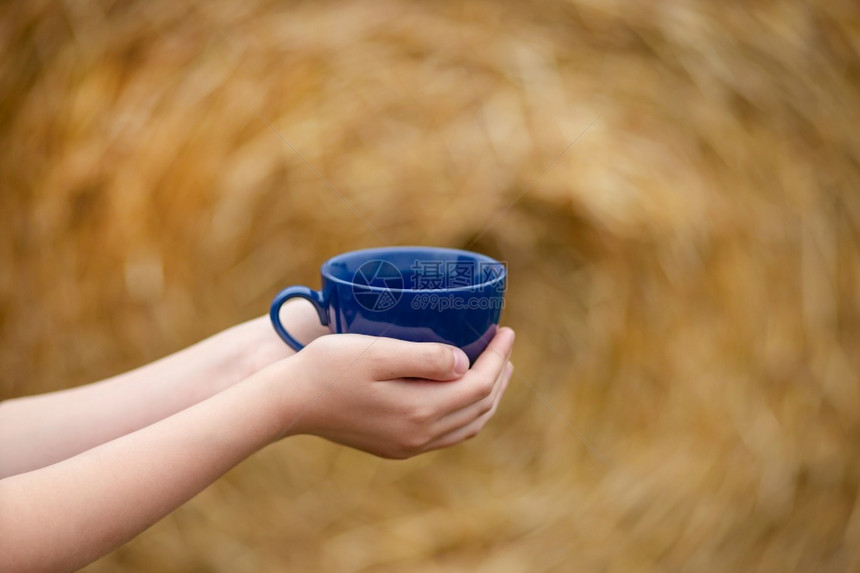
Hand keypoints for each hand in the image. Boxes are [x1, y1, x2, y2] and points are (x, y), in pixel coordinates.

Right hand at [281, 327, 514, 458]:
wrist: (290, 402)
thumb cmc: (328, 367)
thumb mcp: (377, 352)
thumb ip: (424, 357)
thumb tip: (462, 363)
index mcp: (419, 410)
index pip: (478, 385)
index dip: (498, 357)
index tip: (507, 330)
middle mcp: (419, 435)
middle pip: (479, 408)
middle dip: (499, 376)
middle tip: (504, 346)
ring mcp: (407, 446)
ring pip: (466, 426)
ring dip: (486, 398)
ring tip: (494, 370)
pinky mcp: (395, 447)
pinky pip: (446, 435)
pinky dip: (466, 414)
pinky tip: (461, 395)